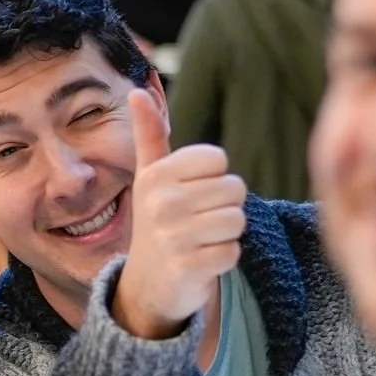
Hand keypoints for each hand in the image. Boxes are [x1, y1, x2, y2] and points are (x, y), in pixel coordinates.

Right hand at [111, 87, 245, 339]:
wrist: (146, 285)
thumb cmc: (158, 221)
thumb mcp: (151, 177)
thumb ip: (150, 135)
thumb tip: (138, 90)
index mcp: (156, 176)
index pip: (218, 160)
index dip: (214, 179)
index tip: (191, 194)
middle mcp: (162, 203)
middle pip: (234, 189)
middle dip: (224, 207)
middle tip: (197, 222)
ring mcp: (173, 237)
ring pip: (237, 220)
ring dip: (226, 234)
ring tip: (200, 240)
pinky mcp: (188, 267)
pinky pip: (233, 252)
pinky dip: (224, 259)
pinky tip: (201, 261)